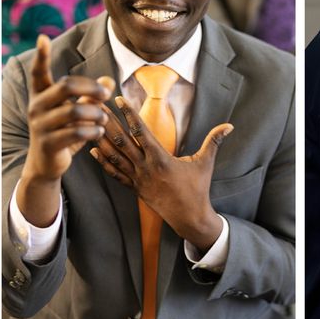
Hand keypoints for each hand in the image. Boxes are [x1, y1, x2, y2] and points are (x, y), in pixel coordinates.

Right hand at [19, 35, 112, 224]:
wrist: (46, 165)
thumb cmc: (62, 133)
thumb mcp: (76, 112)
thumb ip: (90, 95)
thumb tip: (109, 79)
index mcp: (40, 96)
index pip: (38, 72)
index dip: (41, 55)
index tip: (43, 37)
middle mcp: (36, 107)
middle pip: (66, 86)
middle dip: (92, 88)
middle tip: (106, 95)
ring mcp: (40, 126)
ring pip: (76, 111)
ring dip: (96, 114)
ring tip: (104, 119)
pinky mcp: (48, 143)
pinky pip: (77, 132)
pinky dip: (94, 131)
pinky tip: (99, 132)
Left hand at [91, 96, 232, 250]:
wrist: (189, 218)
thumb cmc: (198, 189)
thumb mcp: (205, 163)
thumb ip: (214, 141)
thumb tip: (229, 125)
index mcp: (160, 158)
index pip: (140, 131)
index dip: (129, 114)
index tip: (119, 100)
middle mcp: (145, 167)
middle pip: (122, 141)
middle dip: (108, 122)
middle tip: (96, 106)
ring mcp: (137, 179)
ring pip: (115, 156)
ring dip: (102, 140)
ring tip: (89, 124)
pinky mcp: (134, 188)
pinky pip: (115, 174)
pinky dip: (104, 162)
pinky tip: (94, 151)